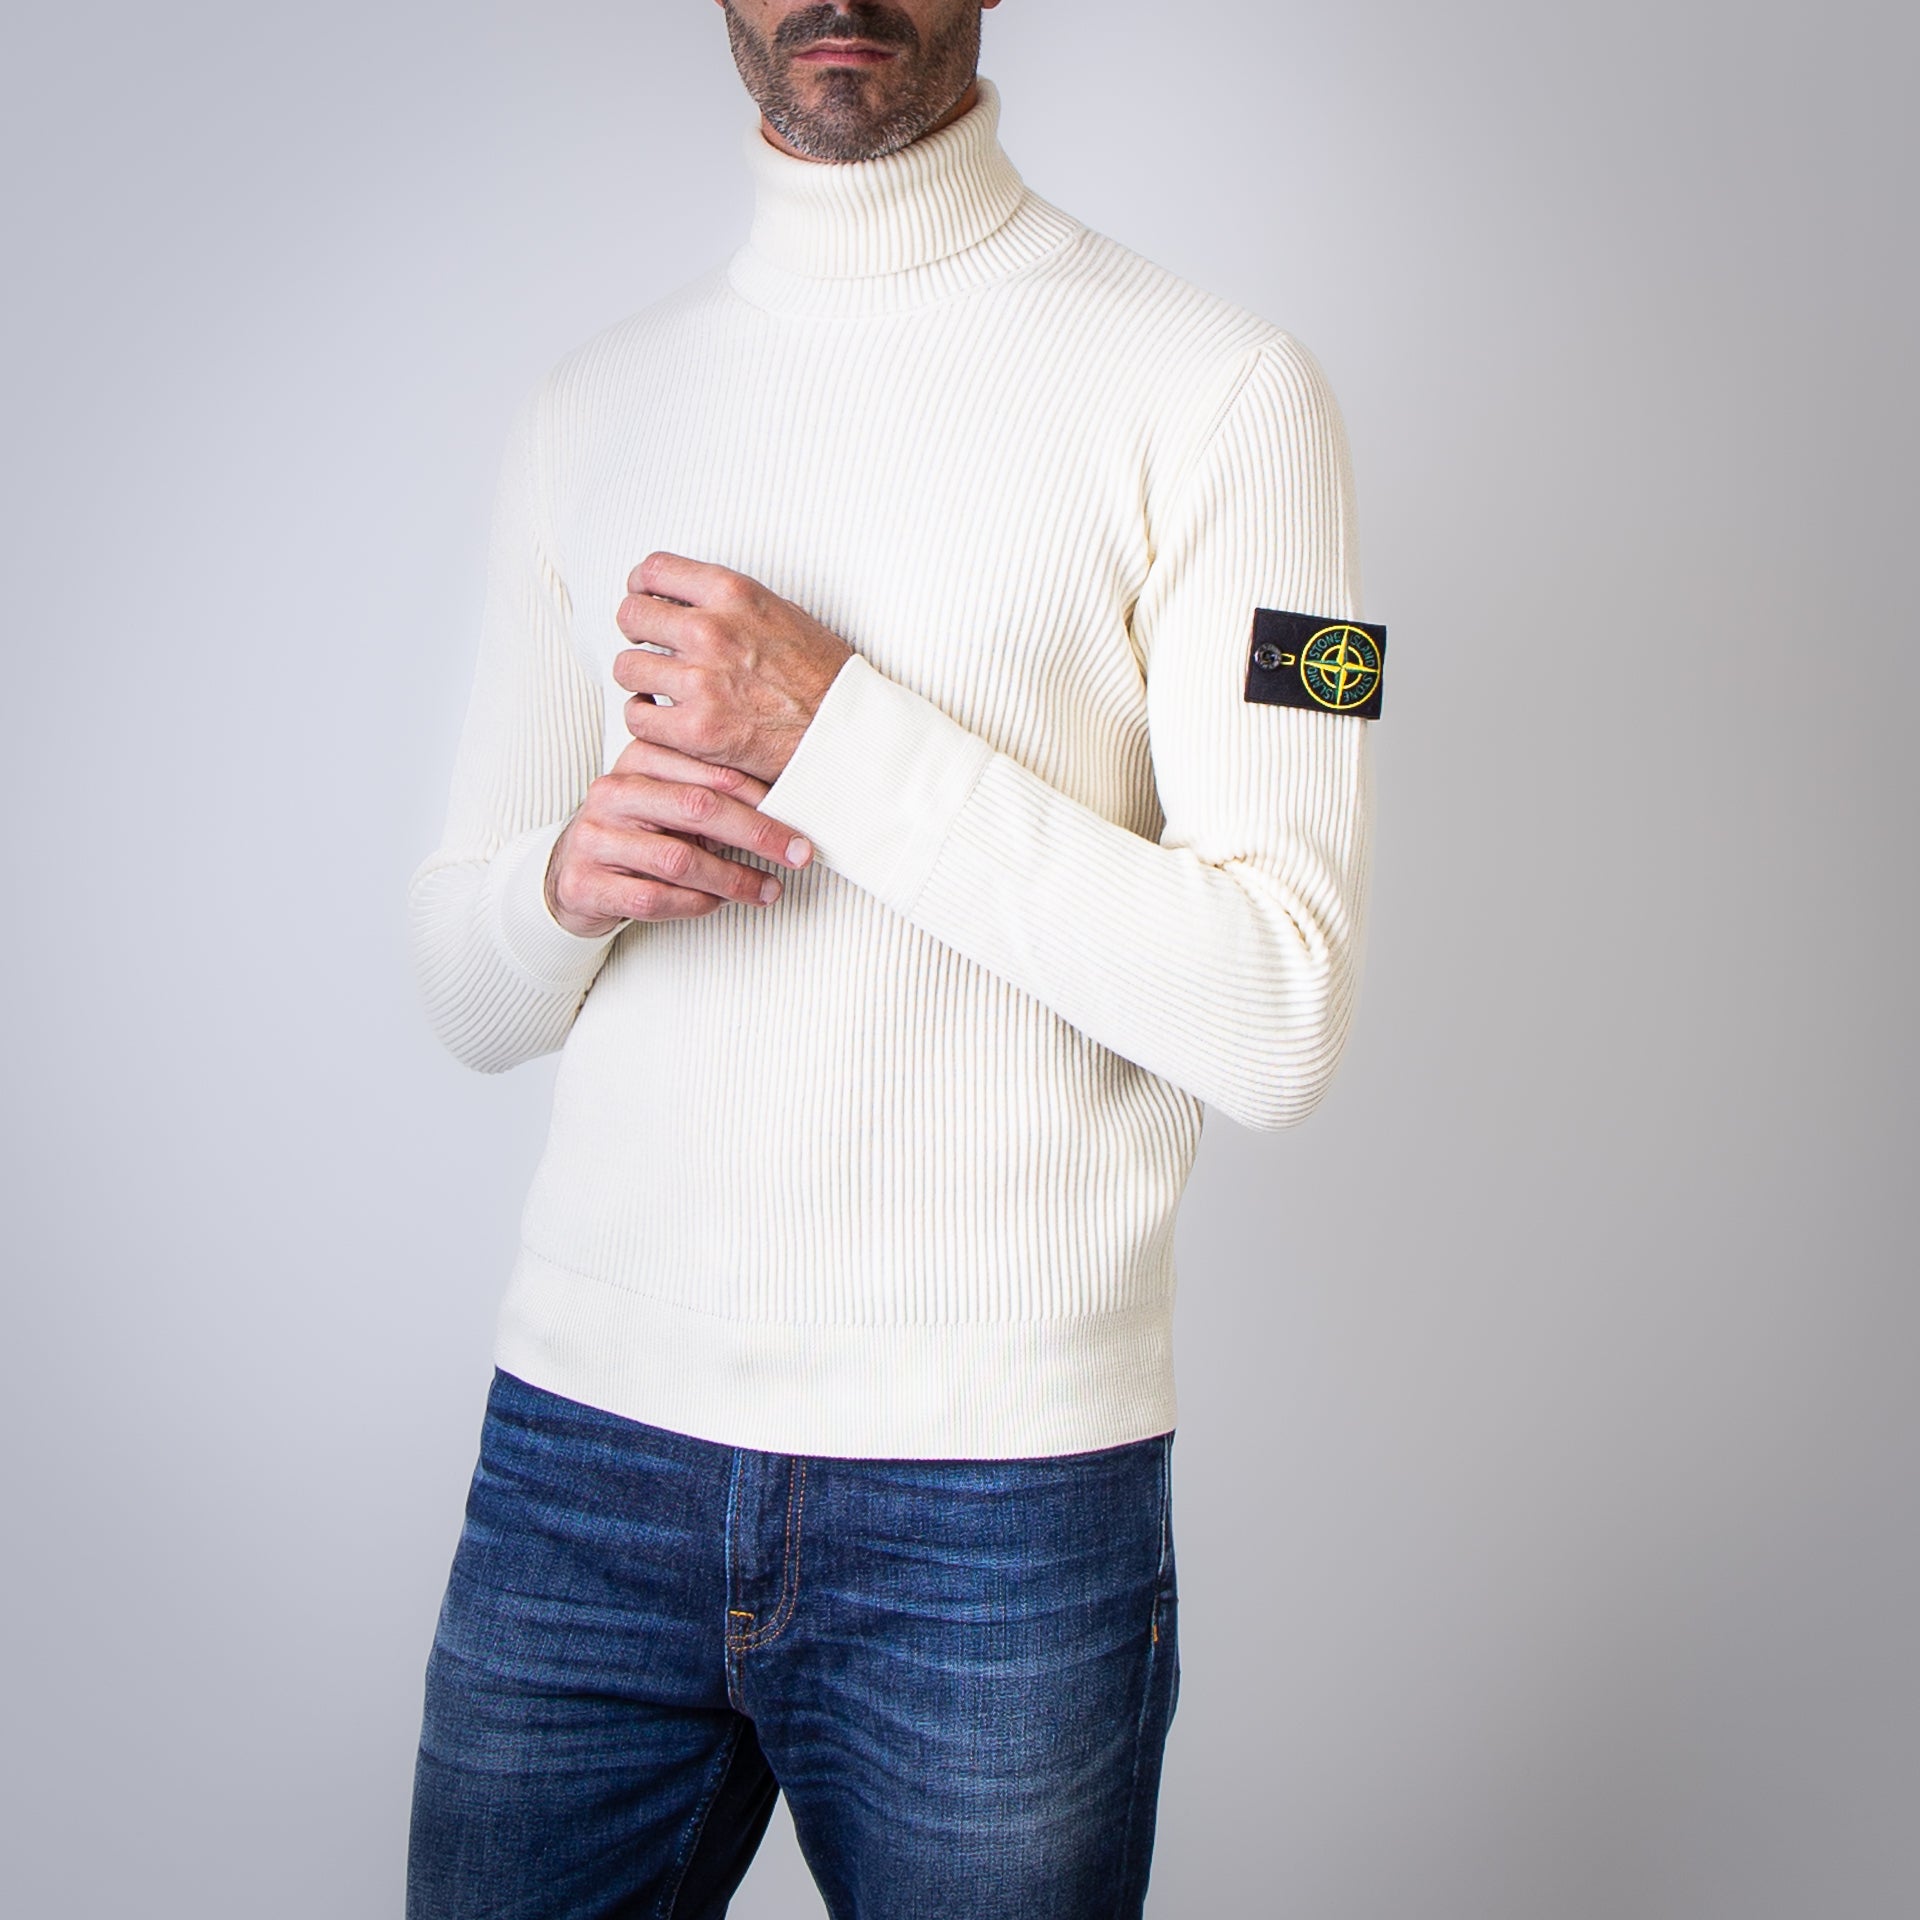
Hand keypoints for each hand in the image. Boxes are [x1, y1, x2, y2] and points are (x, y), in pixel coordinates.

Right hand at [543, 736, 814, 936]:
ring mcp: (595, 837)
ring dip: (733, 879)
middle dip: (758, 834)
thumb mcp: (672, 805)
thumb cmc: (636, 836)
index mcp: (638, 759)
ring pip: (679, 858)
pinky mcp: (585, 883)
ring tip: (767, 889)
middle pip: (699, 807)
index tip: (801, 819)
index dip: (761, 796)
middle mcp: (614, 792)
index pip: (710, 771)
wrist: (571, 874)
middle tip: (797, 854)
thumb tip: (787, 807)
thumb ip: (715, 798)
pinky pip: (653, 897)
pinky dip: (695, 904)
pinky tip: (718, 903)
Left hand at [613, 552, 854, 783]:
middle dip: (636, 631)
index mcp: (734, 594)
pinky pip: (637, 718)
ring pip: (627, 668)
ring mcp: (701, 681)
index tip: (645, 599)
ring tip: (660, 688)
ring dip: (641, 678)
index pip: (653, 570)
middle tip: (649, 647)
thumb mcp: (782, 613)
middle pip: (631, 615)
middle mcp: (712, 631)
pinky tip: (664, 720)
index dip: (640, 586)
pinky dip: (646, 720)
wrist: (846, 732)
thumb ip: (730, 604)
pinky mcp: (696, 730)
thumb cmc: (823, 678)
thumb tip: (687, 600)